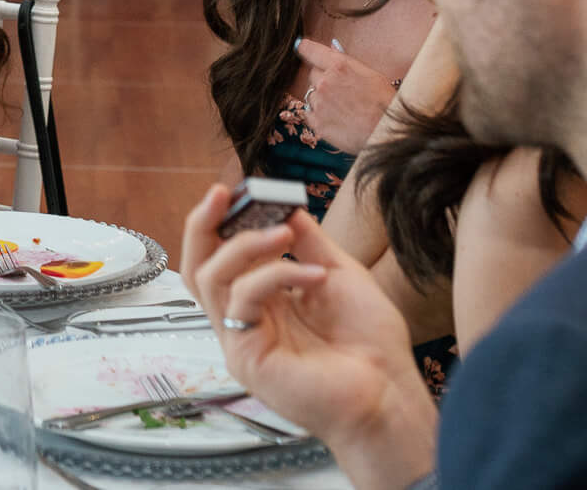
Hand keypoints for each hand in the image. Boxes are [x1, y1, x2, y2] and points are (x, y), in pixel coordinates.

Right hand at [181, 189, 436, 487]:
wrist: (388, 394)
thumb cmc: (370, 345)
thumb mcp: (338, 275)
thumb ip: (309, 243)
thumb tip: (287, 207)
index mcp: (263, 304)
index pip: (222, 258)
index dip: (222, 223)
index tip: (238, 191)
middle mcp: (244, 321)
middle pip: (198, 268)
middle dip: (203, 225)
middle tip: (222, 195)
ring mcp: (241, 340)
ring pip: (211, 278)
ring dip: (245, 244)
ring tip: (284, 232)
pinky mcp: (245, 356)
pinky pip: (243, 299)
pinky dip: (275, 274)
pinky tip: (313, 274)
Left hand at [296, 38, 397, 151]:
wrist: (388, 133)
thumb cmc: (385, 104)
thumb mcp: (371, 75)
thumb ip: (347, 63)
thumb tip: (332, 49)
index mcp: (339, 66)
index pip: (310, 50)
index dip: (306, 48)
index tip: (301, 47)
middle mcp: (325, 82)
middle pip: (313, 74)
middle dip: (323, 80)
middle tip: (341, 91)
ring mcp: (319, 103)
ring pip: (312, 95)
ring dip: (322, 99)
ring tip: (343, 109)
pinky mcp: (317, 122)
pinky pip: (310, 113)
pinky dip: (319, 116)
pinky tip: (337, 120)